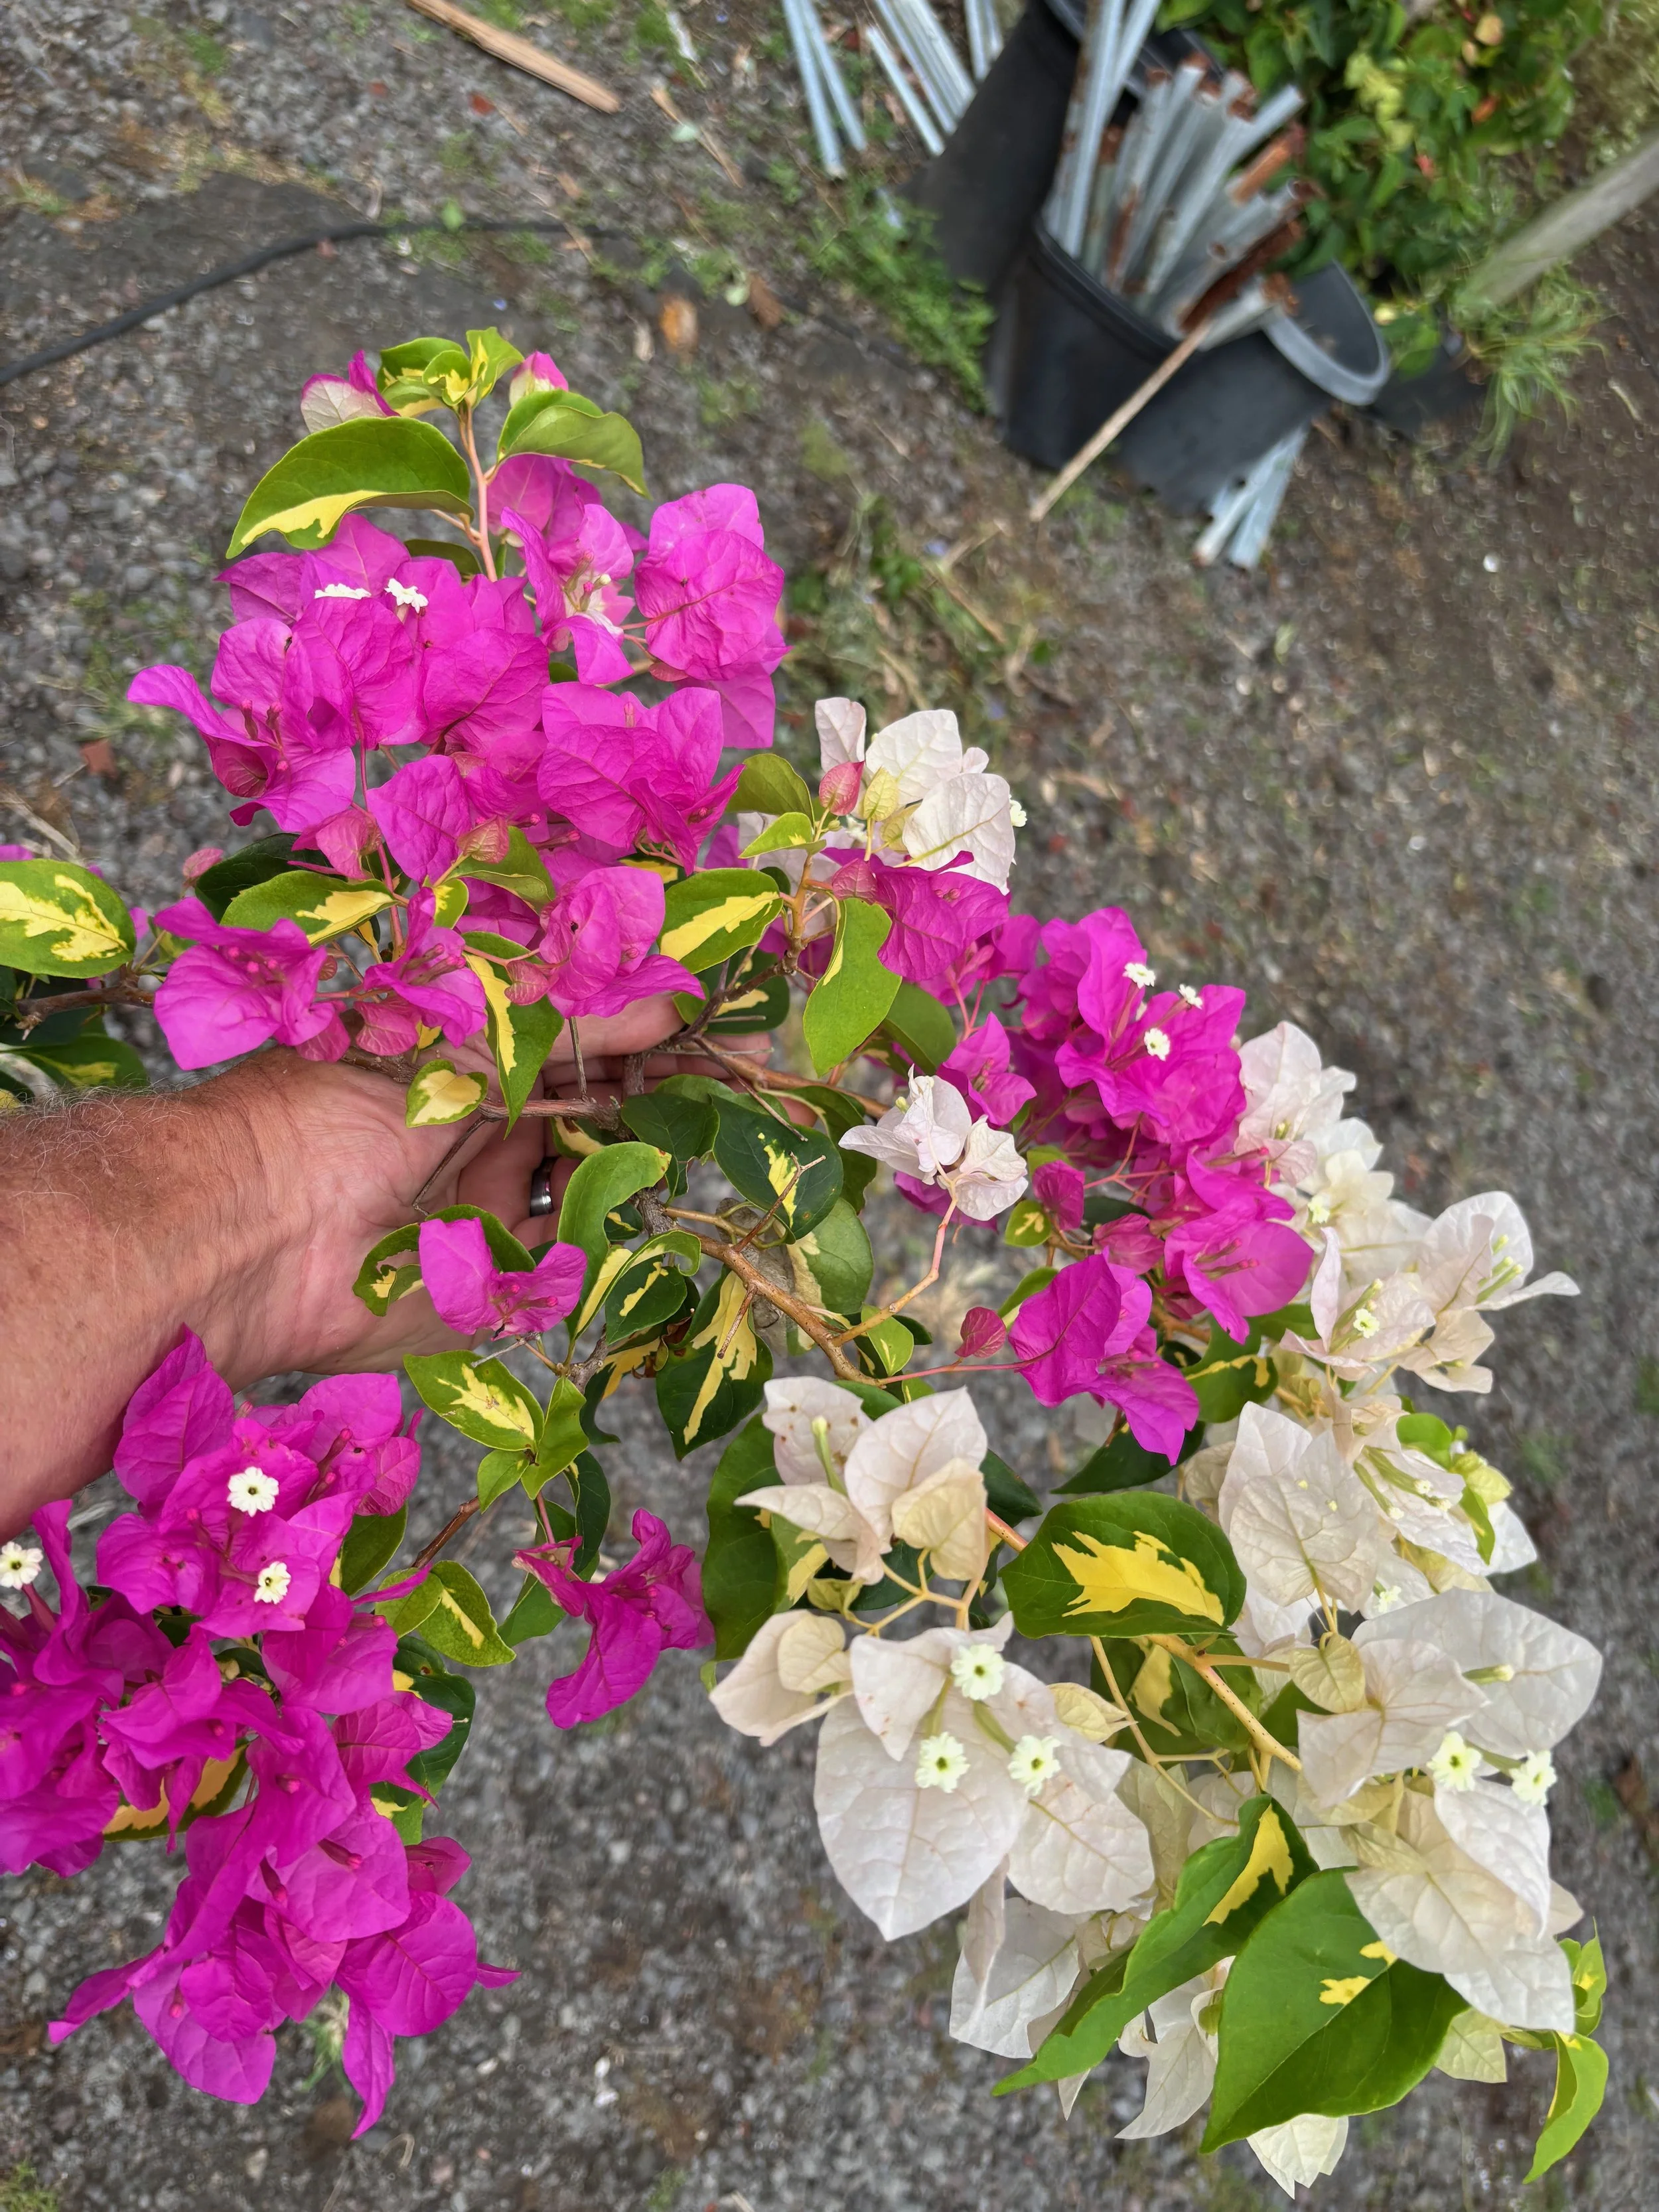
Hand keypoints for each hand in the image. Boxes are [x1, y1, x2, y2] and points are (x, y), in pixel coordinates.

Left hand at [235, 1002, 767, 1378]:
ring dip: (638, 1162)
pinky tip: (633, 1198)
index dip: (643, 1032)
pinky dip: (602, 1233)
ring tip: (695, 1134)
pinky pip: (569, 1261)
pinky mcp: (493, 1283)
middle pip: (596, 1112)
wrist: (253, 1233)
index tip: (717, 1019)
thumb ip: (573, 1028)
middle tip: (737, 1081)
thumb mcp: (466, 1043)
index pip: (577, 1040)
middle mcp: (483, 1130)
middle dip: (660, 1098)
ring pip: (593, 1184)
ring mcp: (491, 1206)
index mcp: (468, 1061)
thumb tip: (672, 1005)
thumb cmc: (334, 1110)